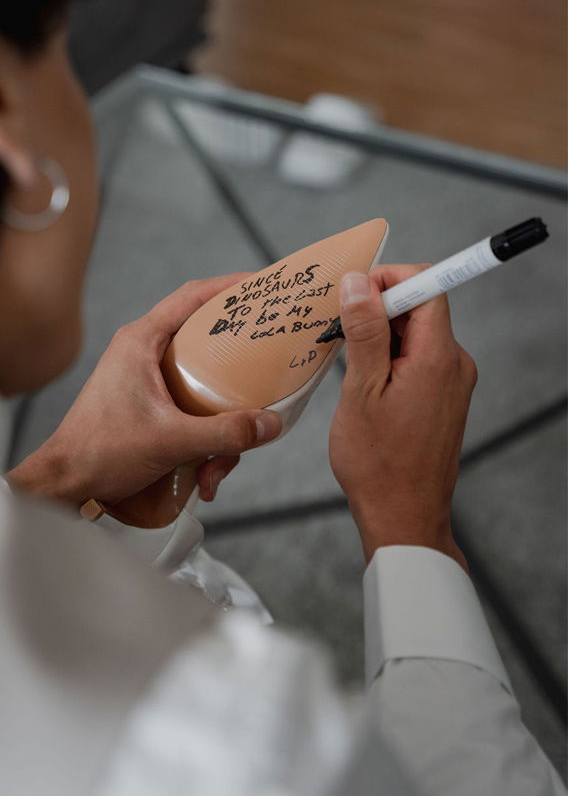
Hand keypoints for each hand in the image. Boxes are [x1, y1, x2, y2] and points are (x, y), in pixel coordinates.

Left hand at [9, 275, 281, 521]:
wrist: (64, 484)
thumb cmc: (99, 453)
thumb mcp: (171, 441)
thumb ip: (224, 433)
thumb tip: (270, 424)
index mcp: (141, 341)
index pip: (192, 296)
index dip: (230, 286)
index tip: (263, 285)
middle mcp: (144, 352)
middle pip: (206, 342)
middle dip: (237, 373)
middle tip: (266, 372)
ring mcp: (146, 379)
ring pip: (204, 386)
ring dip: (220, 429)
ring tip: (217, 466)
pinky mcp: (150, 404)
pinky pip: (192, 410)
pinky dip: (205, 440)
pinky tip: (205, 475)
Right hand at [329, 266, 476, 568]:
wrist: (403, 516)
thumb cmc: (378, 463)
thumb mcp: (361, 390)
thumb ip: (364, 331)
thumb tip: (359, 282)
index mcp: (439, 358)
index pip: (428, 287)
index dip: (390, 279)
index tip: (354, 293)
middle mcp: (455, 365)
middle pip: (422, 308)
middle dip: (379, 308)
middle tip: (339, 329)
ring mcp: (453, 382)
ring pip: (417, 334)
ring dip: (382, 335)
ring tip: (348, 361)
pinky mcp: (445, 398)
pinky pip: (420, 359)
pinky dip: (392, 357)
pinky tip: (364, 380)